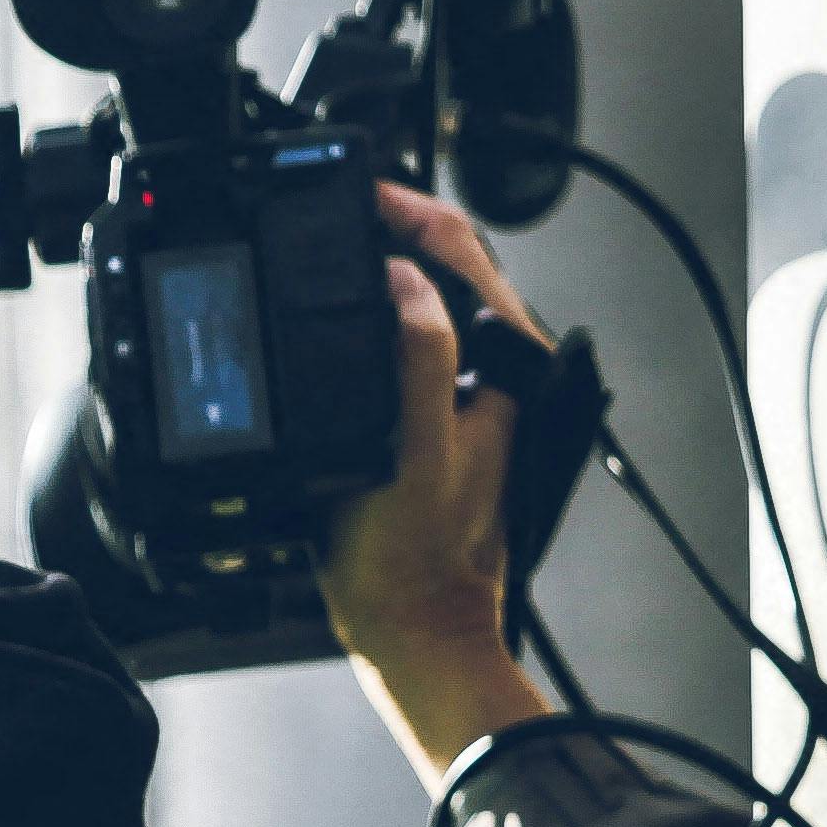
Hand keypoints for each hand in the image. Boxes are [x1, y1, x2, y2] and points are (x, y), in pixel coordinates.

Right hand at [321, 182, 558, 779]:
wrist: (413, 636)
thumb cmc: (414, 564)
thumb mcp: (413, 455)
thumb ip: (419, 362)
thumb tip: (403, 280)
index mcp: (506, 366)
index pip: (463, 251)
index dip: (409, 208)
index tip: (355, 190)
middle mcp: (495, 374)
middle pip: (443, 266)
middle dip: (388, 226)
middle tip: (325, 206)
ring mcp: (464, 397)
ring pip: (420, 302)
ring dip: (375, 269)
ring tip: (320, 245)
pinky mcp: (431, 421)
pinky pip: (399, 347)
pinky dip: (367, 319)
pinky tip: (327, 319)